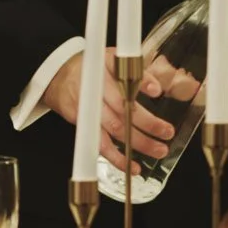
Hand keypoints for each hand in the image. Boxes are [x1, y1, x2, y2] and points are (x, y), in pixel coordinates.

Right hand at [40, 48, 176, 174]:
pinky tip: (133, 166)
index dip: (141, 82)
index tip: (156, 90)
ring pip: (115, 128)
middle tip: (167, 130)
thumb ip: (136, 72)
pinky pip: (101, 145)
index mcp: (104, 66)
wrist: (60, 81)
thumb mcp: (113, 61)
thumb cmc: (93, 71)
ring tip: (159, 150)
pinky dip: (117, 158)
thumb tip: (158, 88)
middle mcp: (95, 86)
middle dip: (147, 121)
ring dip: (138, 141)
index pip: (123, 73)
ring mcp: (88, 107)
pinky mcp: (83, 125)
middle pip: (122, 106)